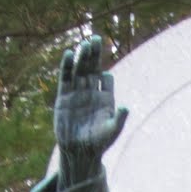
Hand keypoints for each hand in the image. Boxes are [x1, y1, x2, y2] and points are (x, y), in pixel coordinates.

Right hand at [54, 36, 128, 186]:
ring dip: (82, 57)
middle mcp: (91, 92)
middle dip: (94, 55)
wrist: (78, 152)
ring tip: (85, 44)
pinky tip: (70, 54)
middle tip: (96, 39)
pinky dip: (67, 66)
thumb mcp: (111, 132)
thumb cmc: (98, 144)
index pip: (107, 79)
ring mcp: (77, 92)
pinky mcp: (64, 96)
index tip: (105, 77)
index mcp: (105, 99)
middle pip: (93, 68)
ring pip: (80, 69)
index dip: (106, 75)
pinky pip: (66, 77)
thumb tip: (126, 107)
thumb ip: (119, 119)